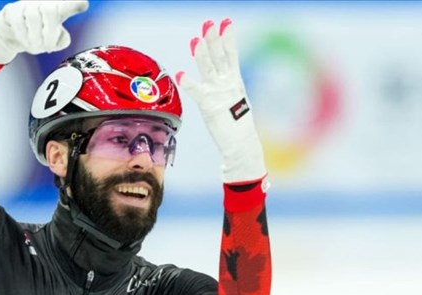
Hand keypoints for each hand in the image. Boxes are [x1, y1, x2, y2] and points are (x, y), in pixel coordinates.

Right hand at [0, 0, 88, 64]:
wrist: (11, 36)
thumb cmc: (38, 36)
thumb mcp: (54, 42)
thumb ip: (62, 41)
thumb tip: (61, 37)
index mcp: (58, 9)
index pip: (68, 4)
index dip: (75, 4)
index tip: (83, 5)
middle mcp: (43, 3)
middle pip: (50, 10)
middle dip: (50, 32)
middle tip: (47, 47)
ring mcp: (26, 4)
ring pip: (33, 16)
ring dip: (35, 38)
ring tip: (36, 47)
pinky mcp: (12, 10)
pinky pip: (18, 21)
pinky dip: (23, 36)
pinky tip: (26, 42)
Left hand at [176, 19, 265, 183]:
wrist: (241, 145)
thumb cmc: (237, 126)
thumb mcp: (233, 101)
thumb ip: (226, 88)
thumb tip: (221, 79)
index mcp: (235, 82)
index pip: (231, 55)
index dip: (228, 38)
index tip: (226, 22)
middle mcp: (227, 84)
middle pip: (220, 56)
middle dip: (214, 39)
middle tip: (209, 23)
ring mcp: (218, 94)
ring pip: (209, 69)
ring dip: (202, 53)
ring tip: (195, 39)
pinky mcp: (209, 106)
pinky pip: (196, 91)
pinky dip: (188, 82)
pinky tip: (180, 73)